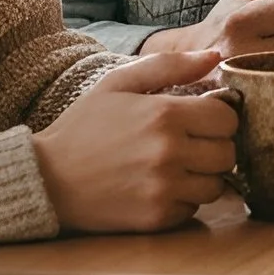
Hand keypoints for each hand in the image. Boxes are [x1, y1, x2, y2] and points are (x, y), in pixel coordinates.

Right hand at [33, 49, 239, 232]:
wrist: (45, 179)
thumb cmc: (83, 126)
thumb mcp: (119, 83)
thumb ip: (170, 65)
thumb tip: (216, 56)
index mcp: (166, 114)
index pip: (228, 118)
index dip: (218, 117)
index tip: (201, 120)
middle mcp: (170, 153)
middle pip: (228, 153)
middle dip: (214, 147)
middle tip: (191, 144)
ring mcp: (164, 189)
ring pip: (216, 185)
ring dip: (202, 176)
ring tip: (176, 167)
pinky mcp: (155, 219)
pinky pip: (192, 209)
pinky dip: (183, 200)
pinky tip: (159, 187)